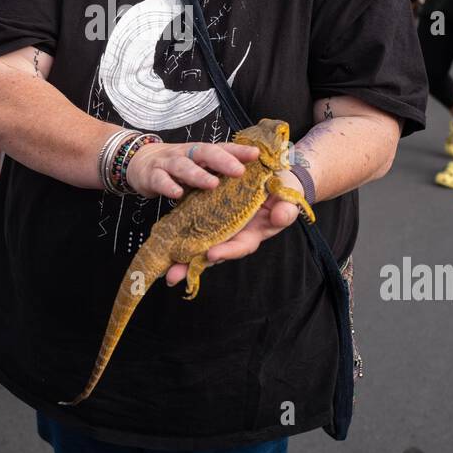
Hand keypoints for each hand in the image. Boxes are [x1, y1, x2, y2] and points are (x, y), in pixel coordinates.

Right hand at [125, 140, 258, 200]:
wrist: (139, 161)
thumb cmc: (176, 167)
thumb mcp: (197, 166)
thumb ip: (216, 171)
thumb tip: (247, 179)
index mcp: (200, 152)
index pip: (222, 148)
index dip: (239, 150)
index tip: (256, 155)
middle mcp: (186, 154)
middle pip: (205, 152)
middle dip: (223, 161)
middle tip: (239, 171)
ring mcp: (168, 163)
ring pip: (184, 166)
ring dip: (198, 174)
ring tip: (213, 184)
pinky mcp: (151, 175)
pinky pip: (160, 180)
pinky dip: (169, 186)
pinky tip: (177, 194)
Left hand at [165, 169, 304, 286]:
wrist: (274, 177)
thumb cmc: (283, 189)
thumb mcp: (289, 197)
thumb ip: (287, 208)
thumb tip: (281, 216)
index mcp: (253, 232)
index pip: (240, 246)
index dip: (227, 251)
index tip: (211, 254)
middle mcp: (234, 234)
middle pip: (213, 253)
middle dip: (193, 264)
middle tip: (173, 275)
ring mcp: (220, 226)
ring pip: (199, 244)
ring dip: (181, 257)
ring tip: (164, 269)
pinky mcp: (209, 214)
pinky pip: (194, 227)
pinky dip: (179, 236)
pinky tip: (163, 243)